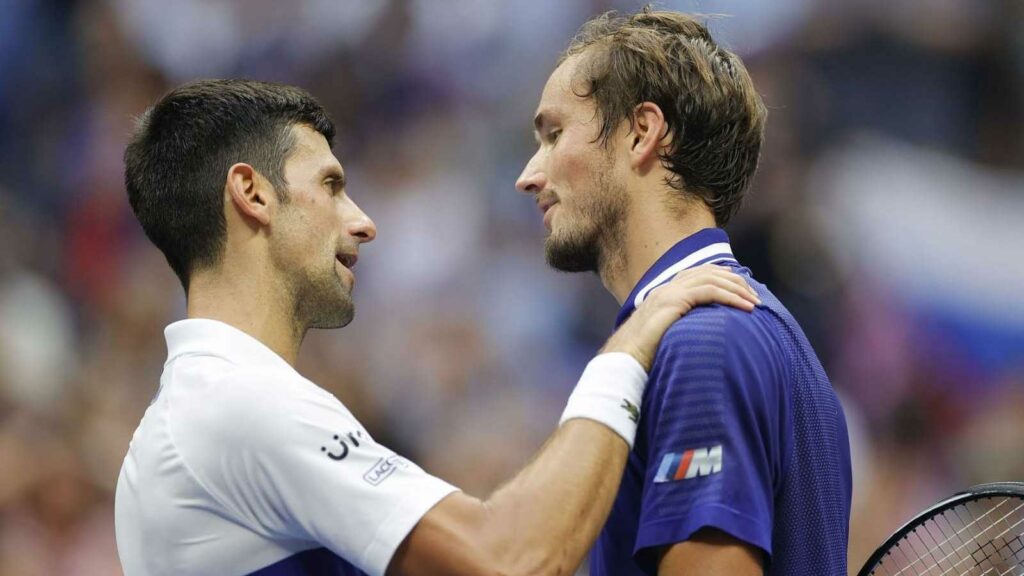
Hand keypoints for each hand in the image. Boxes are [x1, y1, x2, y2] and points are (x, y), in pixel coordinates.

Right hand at [601, 265, 759, 370]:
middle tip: (755, 297)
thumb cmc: (642, 356)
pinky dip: (731, 297)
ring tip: (755, 303)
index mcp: (664, 293)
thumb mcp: (666, 337)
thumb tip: (700, 339)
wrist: (624, 360)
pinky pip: (709, 292)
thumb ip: (680, 329)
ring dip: (737, 289)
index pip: (698, 273)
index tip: (742, 291)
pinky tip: (745, 307)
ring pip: (711, 278)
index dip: (723, 278)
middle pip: (708, 272)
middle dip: (735, 282)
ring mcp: (668, 292)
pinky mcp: (673, 301)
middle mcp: (666, 287)